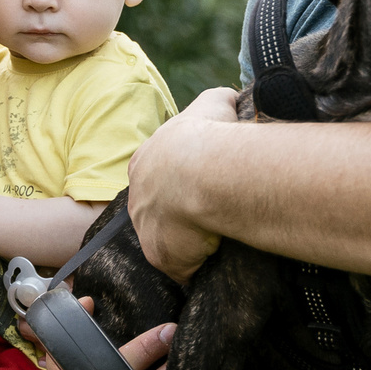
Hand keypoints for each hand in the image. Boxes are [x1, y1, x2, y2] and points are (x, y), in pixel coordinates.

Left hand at [126, 87, 238, 280]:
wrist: (203, 171)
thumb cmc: (208, 135)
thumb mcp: (214, 103)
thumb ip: (219, 103)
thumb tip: (232, 102)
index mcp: (145, 161)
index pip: (159, 174)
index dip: (181, 179)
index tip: (205, 182)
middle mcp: (138, 196)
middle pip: (158, 209)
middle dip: (181, 213)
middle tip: (212, 212)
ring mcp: (146, 229)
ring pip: (168, 239)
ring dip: (190, 240)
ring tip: (221, 237)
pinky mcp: (162, 256)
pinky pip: (181, 267)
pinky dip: (199, 265)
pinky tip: (220, 259)